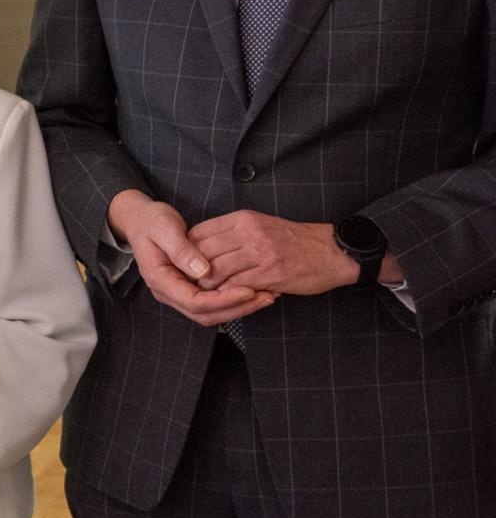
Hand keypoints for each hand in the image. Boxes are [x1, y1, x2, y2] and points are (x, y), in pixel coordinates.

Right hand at [108, 189, 273, 325]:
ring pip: (211, 314)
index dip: (224, 299)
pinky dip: (234, 301)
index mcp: (160, 280)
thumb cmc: (152, 222)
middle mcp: (168, 293)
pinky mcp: (189, 290)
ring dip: (240, 308)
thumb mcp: (165, 229)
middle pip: (206, 314)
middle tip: (267, 296)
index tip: (249, 289)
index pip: (196, 301)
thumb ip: (182, 250)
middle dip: (238, 308)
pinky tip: (255, 290)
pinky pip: (213, 304)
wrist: (141, 221)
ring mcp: (178, 294)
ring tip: (267, 295)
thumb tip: (203, 271)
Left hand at [189, 211, 359, 296]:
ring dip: (208, 286)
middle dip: (192, 271)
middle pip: (202, 252)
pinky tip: (228, 298)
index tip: (185, 265)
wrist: (332, 252)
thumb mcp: (259, 226)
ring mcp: (260, 252)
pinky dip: (227, 294)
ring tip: (209, 293)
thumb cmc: (292, 241)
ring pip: (216, 270)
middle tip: (190, 284)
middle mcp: (248, 232)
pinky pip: (236, 286)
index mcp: (242, 219)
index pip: (199, 232)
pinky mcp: (270, 273)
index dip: (187, 252)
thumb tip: (199, 248)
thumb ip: (231, 233)